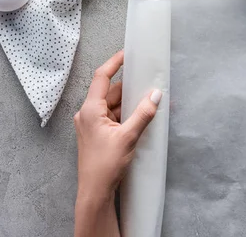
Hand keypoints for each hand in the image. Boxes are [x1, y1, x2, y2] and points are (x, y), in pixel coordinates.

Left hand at [74, 51, 161, 236]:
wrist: (95, 192)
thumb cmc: (106, 164)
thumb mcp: (128, 137)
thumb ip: (143, 114)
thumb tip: (156, 94)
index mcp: (90, 109)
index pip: (102, 77)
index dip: (115, 63)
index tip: (128, 53)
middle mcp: (89, 114)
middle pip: (111, 92)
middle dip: (131, 87)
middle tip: (150, 79)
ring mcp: (93, 124)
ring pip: (115, 105)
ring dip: (132, 102)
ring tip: (152, 98)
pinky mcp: (99, 134)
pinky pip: (115, 116)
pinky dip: (129, 114)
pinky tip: (144, 115)